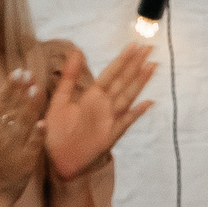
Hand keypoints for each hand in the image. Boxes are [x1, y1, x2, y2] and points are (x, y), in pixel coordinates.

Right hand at [0, 61, 46, 201]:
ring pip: (22, 126)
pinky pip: (31, 147)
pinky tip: (42, 123)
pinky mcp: (25, 163)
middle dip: (20, 93)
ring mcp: (13, 150)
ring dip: (29, 109)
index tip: (18, 70)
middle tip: (29, 74)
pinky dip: (36, 136)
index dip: (10, 87)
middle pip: (12, 111)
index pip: (0, 103)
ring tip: (36, 90)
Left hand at [41, 40, 157, 181]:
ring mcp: (109, 119)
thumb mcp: (59, 101)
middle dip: (136, 65)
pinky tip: (147, 103)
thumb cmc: (56, 132)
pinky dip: (136, 113)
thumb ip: (69, 77)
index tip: (135, 45)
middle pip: (123, 81)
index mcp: (92, 96)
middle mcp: (104, 105)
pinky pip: (125, 122)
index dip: (123, 60)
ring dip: (140, 82)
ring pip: (127, 96)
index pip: (111, 73)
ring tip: (152, 66)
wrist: (55, 161)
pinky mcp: (110, 136)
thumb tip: (76, 51)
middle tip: (150, 48)